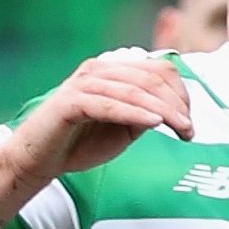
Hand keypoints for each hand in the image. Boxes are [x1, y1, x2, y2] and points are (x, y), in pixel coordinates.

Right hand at [0, 50, 192, 187]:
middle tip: (189, 130)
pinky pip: (110, 105)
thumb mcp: (123, 128)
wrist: (38, 159)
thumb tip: (175, 111)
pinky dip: (135, 113)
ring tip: (181, 129)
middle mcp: (99, 70)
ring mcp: (84, 83)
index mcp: (113, 71)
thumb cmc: (80, 143)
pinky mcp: (71, 102)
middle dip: (176, 104)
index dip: (181, 93)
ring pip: (134, 91)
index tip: (190, 122)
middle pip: (151, 78)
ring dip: (162, 110)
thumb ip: (145, 114)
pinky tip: (155, 123)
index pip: (159, 70)